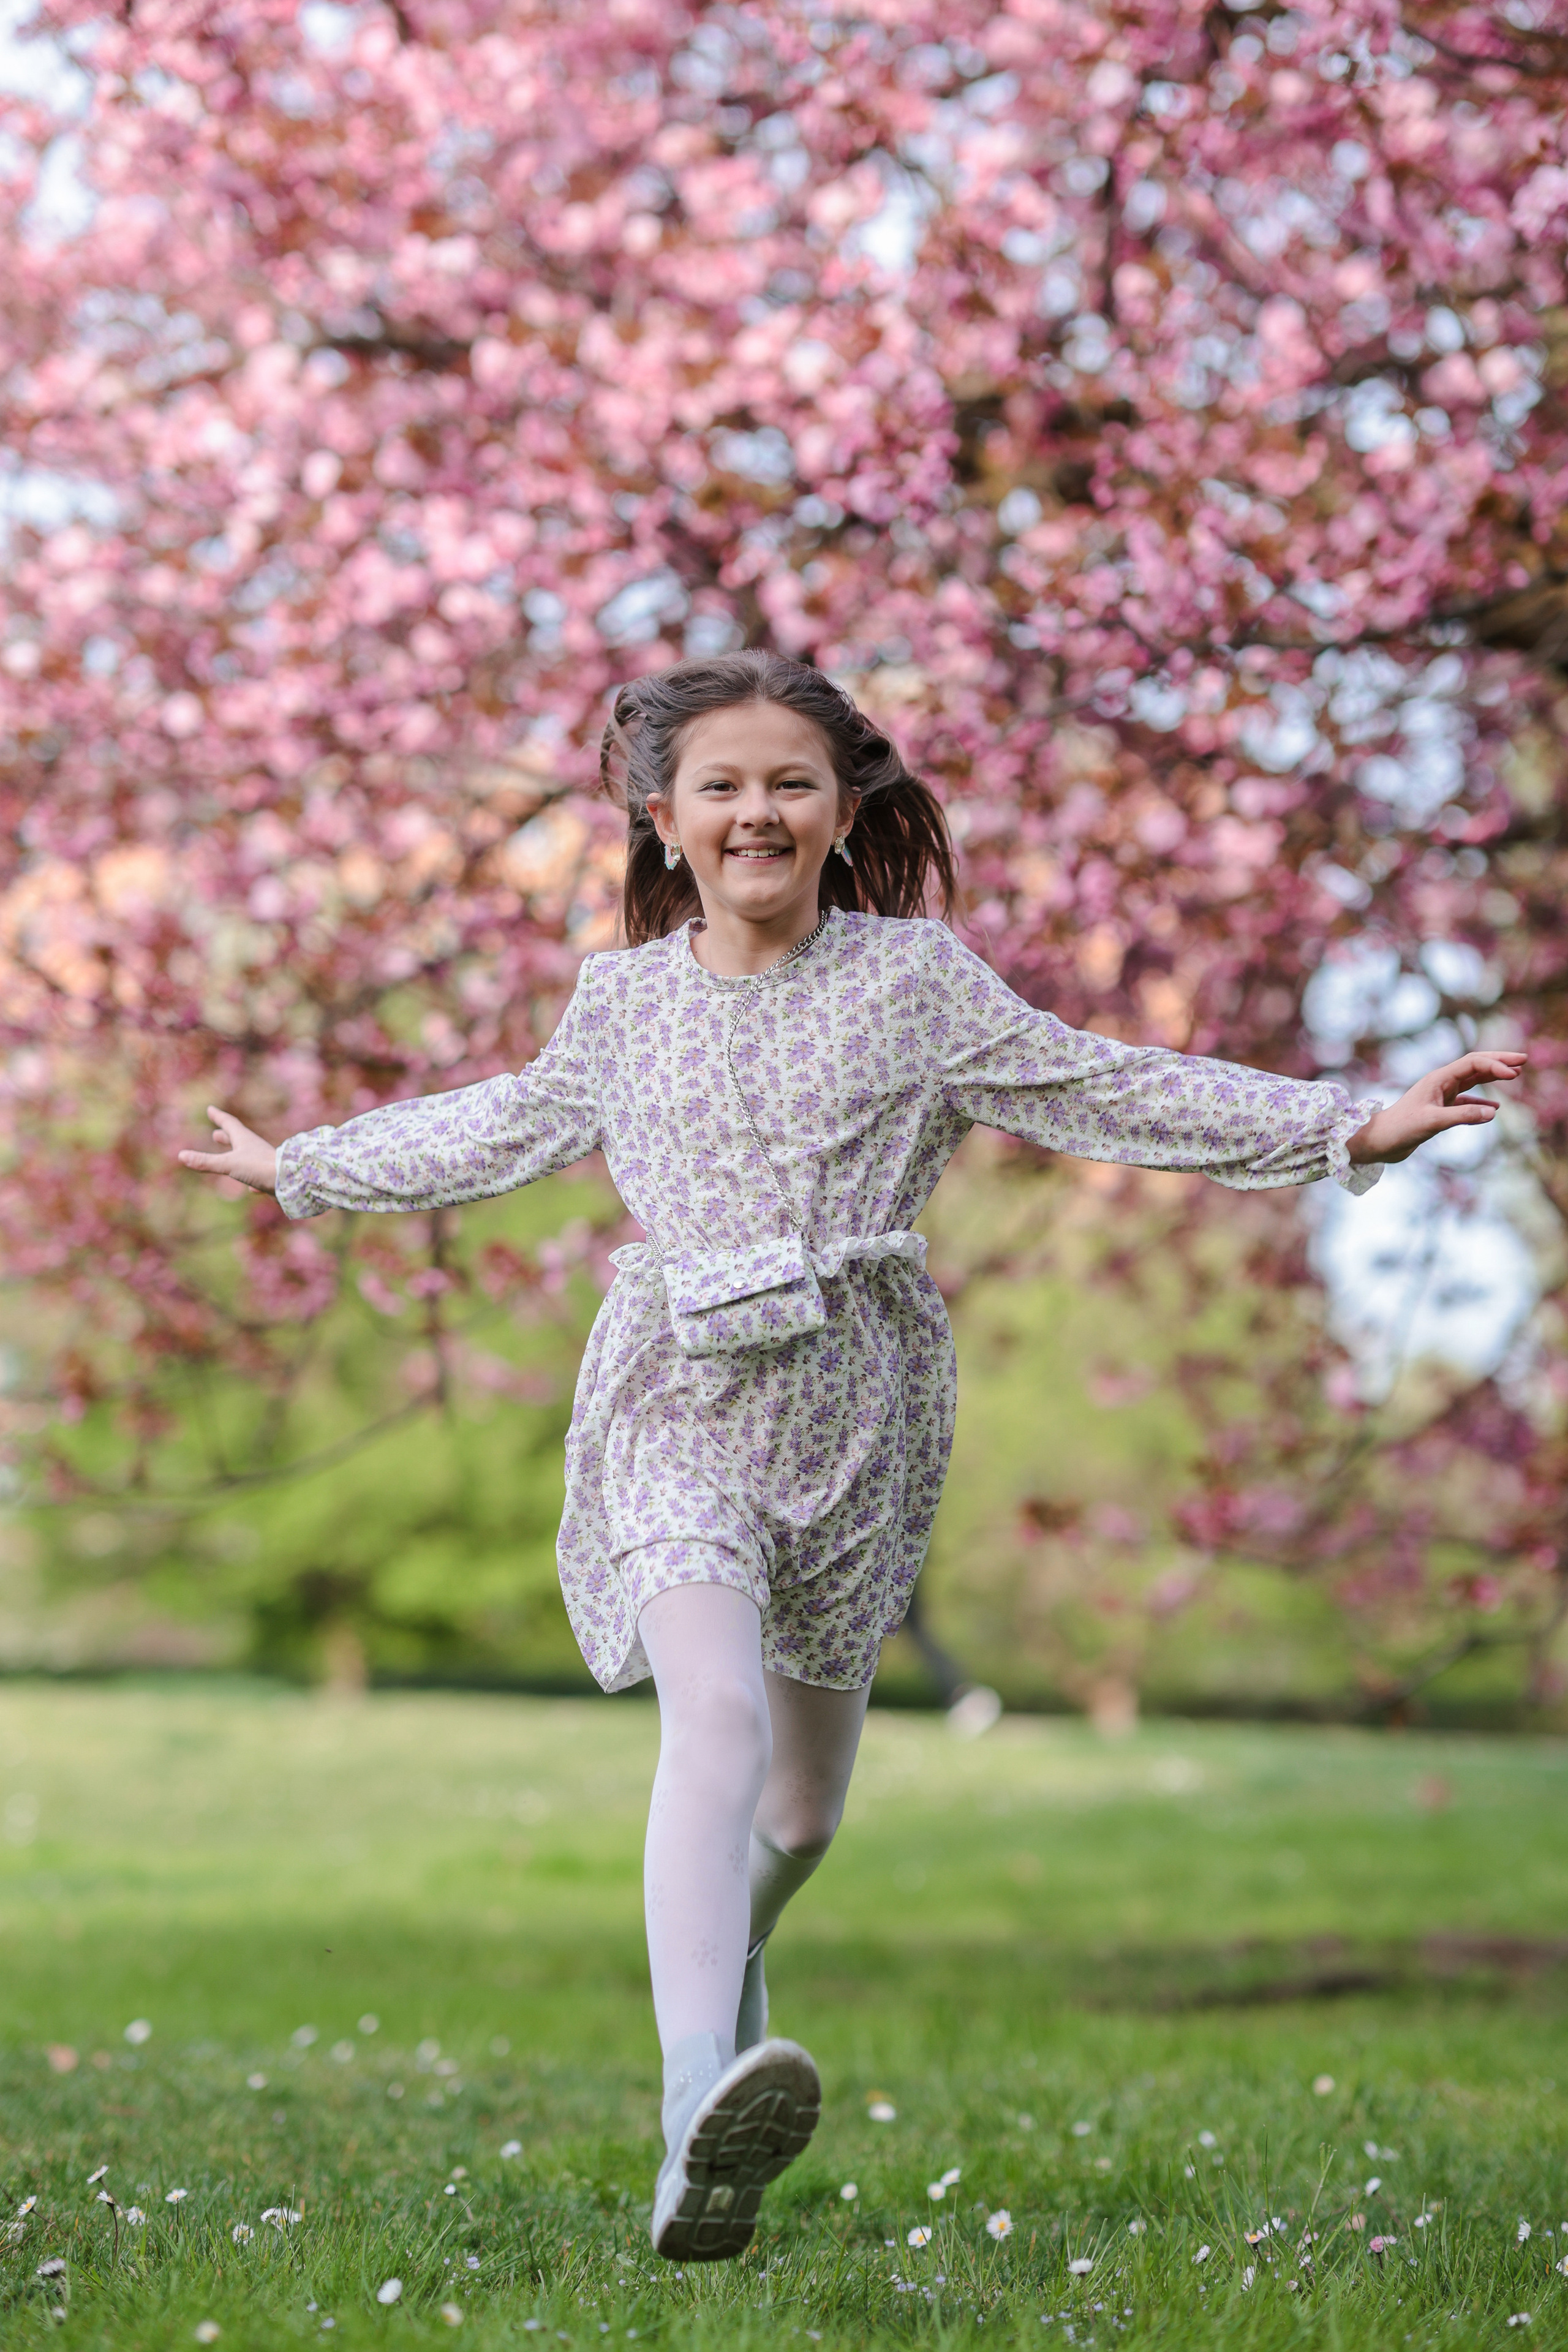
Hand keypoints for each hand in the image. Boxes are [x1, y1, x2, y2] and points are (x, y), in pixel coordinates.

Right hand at [177, 1106, 278, 1193]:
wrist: (290, 1182)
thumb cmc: (259, 1168)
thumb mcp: (228, 1164)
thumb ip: (206, 1161)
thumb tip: (181, 1155)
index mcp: (245, 1139)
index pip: (229, 1124)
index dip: (219, 1117)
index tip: (211, 1109)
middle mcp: (255, 1148)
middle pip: (238, 1139)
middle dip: (226, 1135)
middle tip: (217, 1132)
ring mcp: (263, 1162)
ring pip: (247, 1156)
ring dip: (237, 1153)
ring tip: (232, 1156)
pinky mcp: (269, 1177)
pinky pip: (257, 1175)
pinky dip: (250, 1176)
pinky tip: (251, 1188)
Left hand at [1346, 1050, 1526, 1165]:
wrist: (1379, 1141)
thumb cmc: (1400, 1128)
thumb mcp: (1432, 1122)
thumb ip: (1462, 1116)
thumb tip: (1494, 1113)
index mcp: (1438, 1079)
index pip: (1472, 1063)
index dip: (1495, 1065)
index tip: (1514, 1073)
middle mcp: (1440, 1083)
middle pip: (1475, 1065)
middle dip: (1499, 1061)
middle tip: (1523, 1059)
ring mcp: (1440, 1096)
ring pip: (1472, 1081)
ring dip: (1492, 1077)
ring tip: (1514, 1075)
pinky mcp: (1439, 1111)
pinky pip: (1465, 1102)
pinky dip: (1481, 1103)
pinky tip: (1494, 1109)